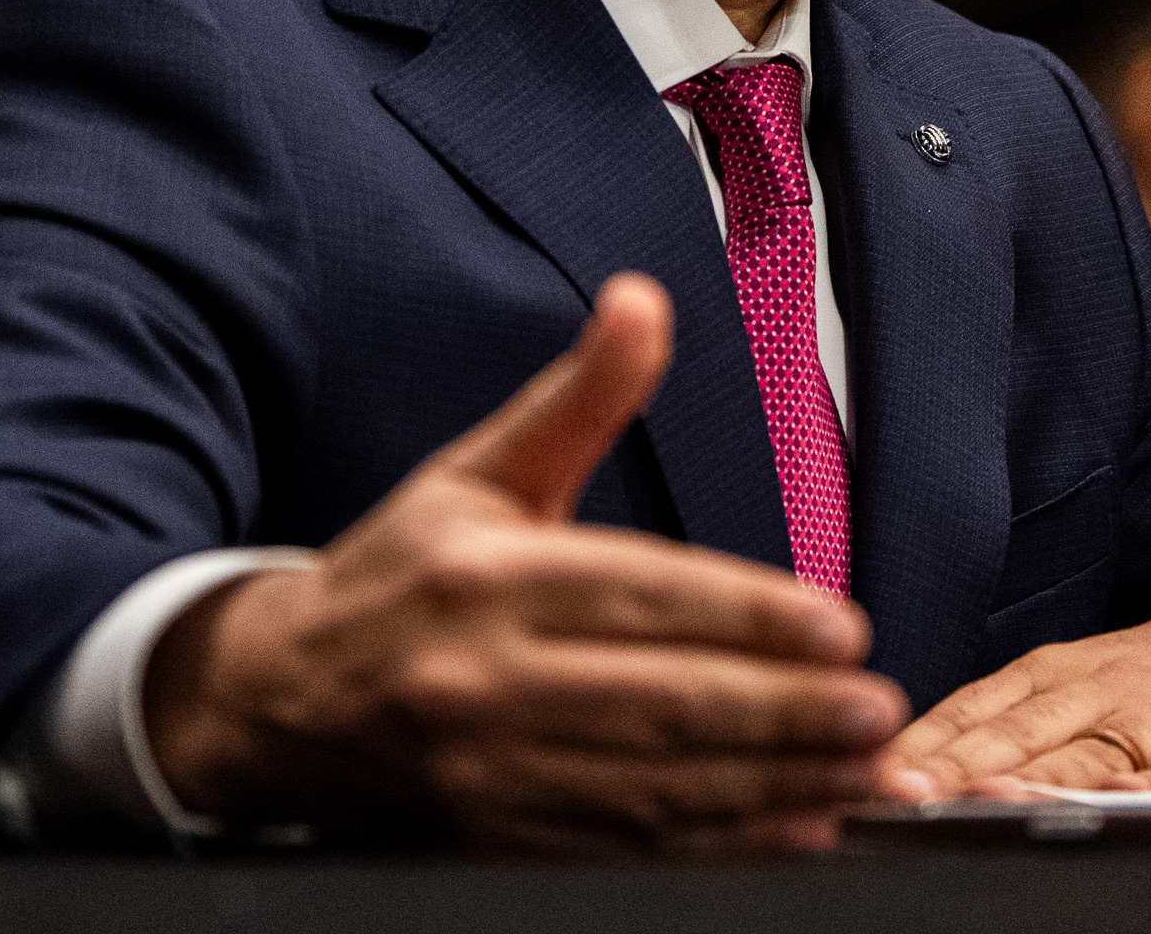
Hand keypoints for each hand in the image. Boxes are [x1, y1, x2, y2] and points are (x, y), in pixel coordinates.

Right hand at [142, 273, 905, 851]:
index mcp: (485, 576)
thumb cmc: (400, 578)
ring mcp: (484, 774)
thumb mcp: (479, 473)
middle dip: (784, 712)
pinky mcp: (492, 843)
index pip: (641, 593)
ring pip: (652, 787)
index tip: (841, 627)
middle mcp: (482, 678)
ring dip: (771, 785)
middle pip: (660, 701)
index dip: (748, 615)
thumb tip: (644, 299)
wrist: (272, 706)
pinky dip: (717, 846)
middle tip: (878, 708)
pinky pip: (624, 851)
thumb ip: (578, 398)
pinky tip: (792, 827)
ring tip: (862, 768)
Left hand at [879, 595, 1150, 797]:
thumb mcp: (1077, 679)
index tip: (864, 775)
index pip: (972, 711)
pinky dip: (1138, 794)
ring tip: (976, 805)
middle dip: (950, 770)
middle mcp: (1095, 694)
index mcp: (1052, 675)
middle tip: (895, 796)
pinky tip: (1107, 809)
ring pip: (1081, 758)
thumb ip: (1003, 722)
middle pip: (1013, 736)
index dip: (918, 746)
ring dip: (1026, 783)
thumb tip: (901, 771)